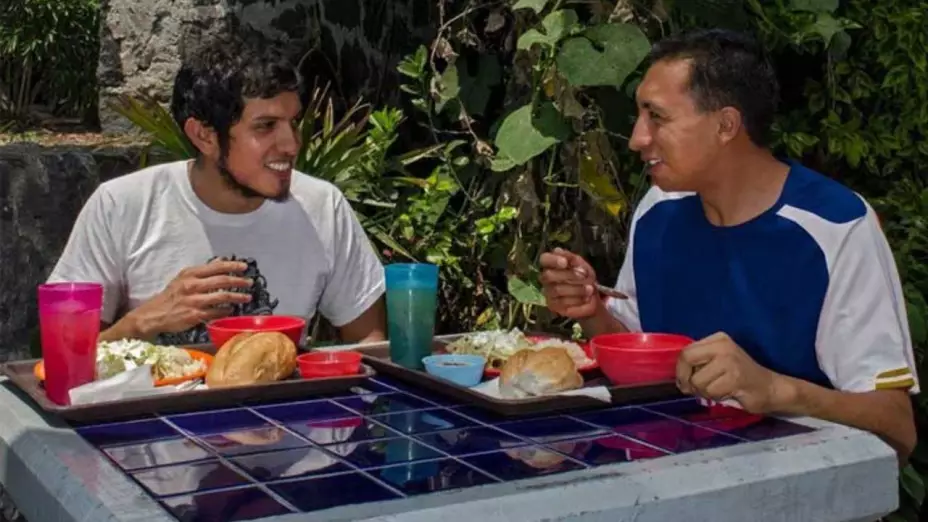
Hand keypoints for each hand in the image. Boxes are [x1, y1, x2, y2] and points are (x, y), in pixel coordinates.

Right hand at [126, 259, 253, 337]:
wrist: (154, 314)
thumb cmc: (171, 295)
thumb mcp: (183, 278)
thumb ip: (203, 270)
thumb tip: (221, 260)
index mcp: (190, 274)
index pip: (215, 267)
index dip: (232, 266)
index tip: (244, 267)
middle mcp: (192, 286)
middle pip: (221, 281)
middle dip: (239, 281)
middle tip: (250, 282)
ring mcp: (194, 301)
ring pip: (221, 296)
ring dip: (237, 296)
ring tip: (247, 297)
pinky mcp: (195, 315)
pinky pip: (216, 312)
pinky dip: (226, 310)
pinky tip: (231, 309)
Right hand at [539, 248, 598, 318]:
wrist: (591, 296)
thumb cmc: (584, 277)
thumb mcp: (582, 264)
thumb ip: (571, 258)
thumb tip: (559, 251)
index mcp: (551, 265)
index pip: (544, 259)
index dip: (552, 260)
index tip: (565, 262)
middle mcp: (546, 278)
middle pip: (548, 275)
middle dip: (568, 275)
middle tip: (584, 276)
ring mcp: (548, 292)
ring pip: (557, 289)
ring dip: (577, 289)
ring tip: (590, 289)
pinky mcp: (553, 305)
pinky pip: (563, 302)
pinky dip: (577, 299)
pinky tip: (586, 298)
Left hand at [675, 332, 790, 413]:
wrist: (770, 388)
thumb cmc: (739, 379)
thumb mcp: (716, 364)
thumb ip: (698, 364)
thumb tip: (678, 378)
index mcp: (717, 339)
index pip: (685, 351)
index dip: (680, 370)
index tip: (684, 383)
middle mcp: (723, 345)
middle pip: (687, 359)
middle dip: (687, 380)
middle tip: (695, 390)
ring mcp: (730, 360)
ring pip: (698, 380)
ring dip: (705, 392)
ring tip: (719, 390)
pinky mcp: (736, 377)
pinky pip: (711, 391)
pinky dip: (716, 397)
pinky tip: (728, 393)